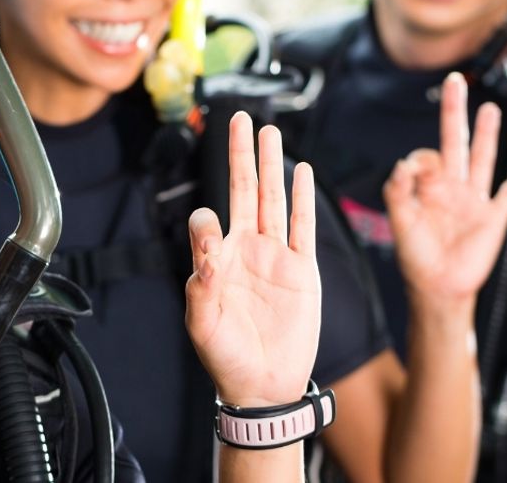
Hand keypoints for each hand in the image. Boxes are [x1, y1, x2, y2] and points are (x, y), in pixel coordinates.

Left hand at [186, 112, 319, 407]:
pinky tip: (301, 172)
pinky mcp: (302, 270)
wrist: (264, 387)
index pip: (210, 220)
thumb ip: (204, 278)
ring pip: (273, 199)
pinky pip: (303, 226)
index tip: (211, 230)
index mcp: (217, 259)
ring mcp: (276, 256)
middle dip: (241, 155)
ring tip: (269, 132)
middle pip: (244, 191)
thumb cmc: (226, 358)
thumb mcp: (203, 322)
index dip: (208, 219)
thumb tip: (207, 233)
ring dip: (271, 165)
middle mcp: (246, 250)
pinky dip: (302, 199)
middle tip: (239, 119)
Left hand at [384, 73, 506, 309]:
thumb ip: (397, 191)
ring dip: (488, 134)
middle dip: (455, 112)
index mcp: (428, 187)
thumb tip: (403, 165)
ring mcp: (474, 200)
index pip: (427, 156)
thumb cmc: (416, 256)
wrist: (438, 287)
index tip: (413, 173)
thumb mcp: (399, 221)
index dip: (420, 159)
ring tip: (489, 109)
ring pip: (483, 159)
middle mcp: (452, 187)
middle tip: (455, 82)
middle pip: (456, 141)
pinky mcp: (494, 217)